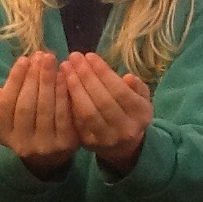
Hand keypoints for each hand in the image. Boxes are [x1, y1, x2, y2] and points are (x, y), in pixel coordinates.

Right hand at [0, 52, 78, 176]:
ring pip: (44, 108)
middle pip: (25, 105)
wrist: (52, 155)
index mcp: (3, 134)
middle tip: (40, 55)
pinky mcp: (65, 144)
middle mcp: (21, 144)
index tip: (23, 59)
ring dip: (48, 81)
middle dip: (32, 77)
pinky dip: (62, 93)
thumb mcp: (10, 116)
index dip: (14, 80)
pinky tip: (63, 76)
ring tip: (50, 60)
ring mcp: (44, 146)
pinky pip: (63, 114)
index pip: (6, 104)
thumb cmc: (28, 125)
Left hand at [61, 52, 152, 174]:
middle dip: (86, 76)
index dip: (104, 73)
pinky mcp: (89, 143)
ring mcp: (106, 139)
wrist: (123, 146)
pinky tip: (61, 84)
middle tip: (74, 57)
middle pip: (103, 101)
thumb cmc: (130, 113)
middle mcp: (125, 129)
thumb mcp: (141, 98)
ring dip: (74, 87)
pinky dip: (69, 101)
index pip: (120, 91)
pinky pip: (76, 121)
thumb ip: (138, 87)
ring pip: (88, 112)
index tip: (89, 55)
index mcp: (141, 115)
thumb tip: (128, 77)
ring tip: (65, 68)